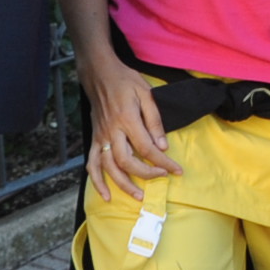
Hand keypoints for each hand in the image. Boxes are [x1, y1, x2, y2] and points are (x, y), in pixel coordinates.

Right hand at [79, 53, 181, 201]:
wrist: (100, 74)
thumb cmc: (126, 81)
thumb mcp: (146, 94)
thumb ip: (154, 121)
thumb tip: (163, 146)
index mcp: (127, 119)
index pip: (147, 148)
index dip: (163, 162)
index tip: (176, 170)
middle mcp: (112, 131)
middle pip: (127, 161)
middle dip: (145, 174)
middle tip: (161, 178)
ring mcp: (101, 137)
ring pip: (109, 167)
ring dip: (123, 184)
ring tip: (138, 195)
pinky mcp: (94, 139)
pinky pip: (92, 164)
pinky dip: (97, 181)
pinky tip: (106, 194)